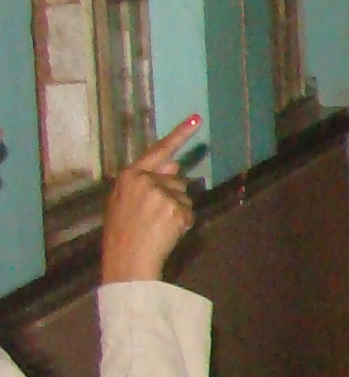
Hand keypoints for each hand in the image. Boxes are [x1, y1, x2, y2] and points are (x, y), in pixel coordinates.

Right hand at [98, 117, 197, 283]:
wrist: (126, 258)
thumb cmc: (123, 231)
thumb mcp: (126, 200)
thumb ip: (148, 181)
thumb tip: (175, 164)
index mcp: (130, 175)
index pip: (159, 150)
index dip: (180, 134)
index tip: (197, 118)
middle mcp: (146, 179)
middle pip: (177, 180)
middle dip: (172, 196)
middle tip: (153, 218)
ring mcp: (161, 194)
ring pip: (185, 196)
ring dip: (178, 211)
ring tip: (157, 226)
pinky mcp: (175, 209)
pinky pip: (189, 213)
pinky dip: (183, 224)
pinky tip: (167, 232)